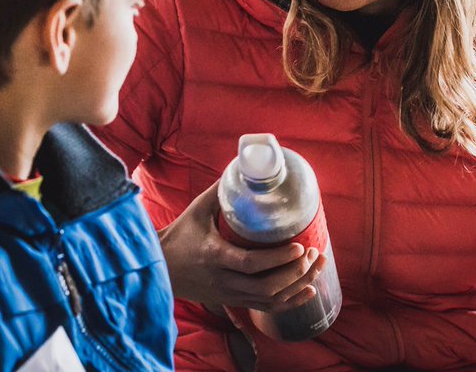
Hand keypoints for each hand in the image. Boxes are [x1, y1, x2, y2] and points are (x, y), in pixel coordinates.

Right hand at [158, 180, 325, 311]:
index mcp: (214, 256)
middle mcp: (223, 280)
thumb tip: (247, 167)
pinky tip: (308, 290)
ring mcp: (228, 295)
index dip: (278, 258)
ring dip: (297, 286)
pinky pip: (265, 308)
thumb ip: (223, 191)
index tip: (299, 246)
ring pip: (269, 300)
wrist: (158, 267)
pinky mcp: (231, 302)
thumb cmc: (179, 234)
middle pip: (266, 287)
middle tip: (313, 253)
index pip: (251, 263)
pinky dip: (290, 302)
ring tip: (317, 266)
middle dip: (295, 273)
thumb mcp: (198, 209)